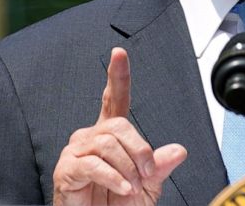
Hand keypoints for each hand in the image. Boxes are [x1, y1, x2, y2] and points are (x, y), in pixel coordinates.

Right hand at [53, 48, 187, 205]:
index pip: (114, 99)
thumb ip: (160, 166)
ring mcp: (76, 152)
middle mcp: (91, 137)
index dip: (117, 75)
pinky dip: (114, 178)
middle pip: (118, 125)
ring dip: (128, 167)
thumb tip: (178, 151)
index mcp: (110, 135)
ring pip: (107, 143)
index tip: (119, 53)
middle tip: (147, 174)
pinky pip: (94, 165)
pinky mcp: (66, 169)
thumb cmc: (118, 204)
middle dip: (139, 149)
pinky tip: (123, 188)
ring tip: (133, 185)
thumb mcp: (148, 186)